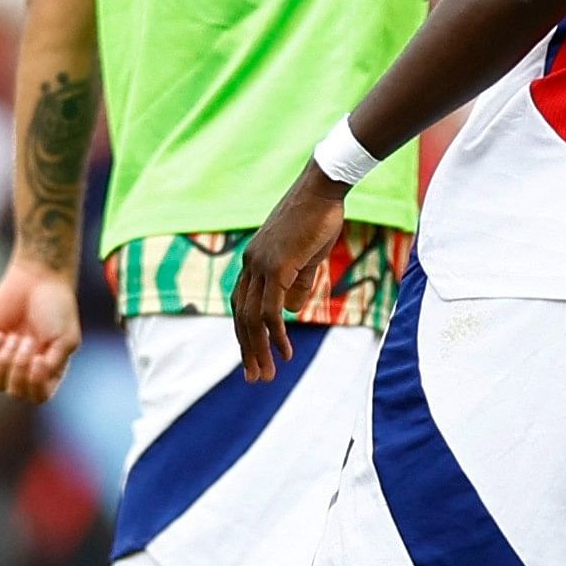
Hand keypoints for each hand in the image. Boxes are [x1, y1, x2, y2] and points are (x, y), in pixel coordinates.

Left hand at [0, 258, 80, 404]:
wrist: (38, 280)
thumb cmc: (57, 308)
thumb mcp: (66, 338)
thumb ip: (54, 363)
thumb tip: (35, 377)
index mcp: (51, 369)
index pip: (39, 396)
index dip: (36, 385)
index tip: (39, 360)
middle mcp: (29, 367)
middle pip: (15, 392)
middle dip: (18, 369)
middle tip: (27, 341)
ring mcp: (8, 357)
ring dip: (3, 361)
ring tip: (13, 337)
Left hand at [232, 167, 348, 382]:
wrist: (323, 188)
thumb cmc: (319, 216)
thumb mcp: (308, 255)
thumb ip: (298, 282)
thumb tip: (291, 312)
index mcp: (254, 261)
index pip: (243, 305)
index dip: (247, 332)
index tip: (254, 355)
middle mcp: (250, 265)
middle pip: (242, 316)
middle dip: (247, 350)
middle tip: (254, 378)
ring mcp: (261, 265)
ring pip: (252, 318)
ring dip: (258, 349)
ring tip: (265, 374)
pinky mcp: (277, 266)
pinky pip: (271, 308)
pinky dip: (275, 333)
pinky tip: (283, 350)